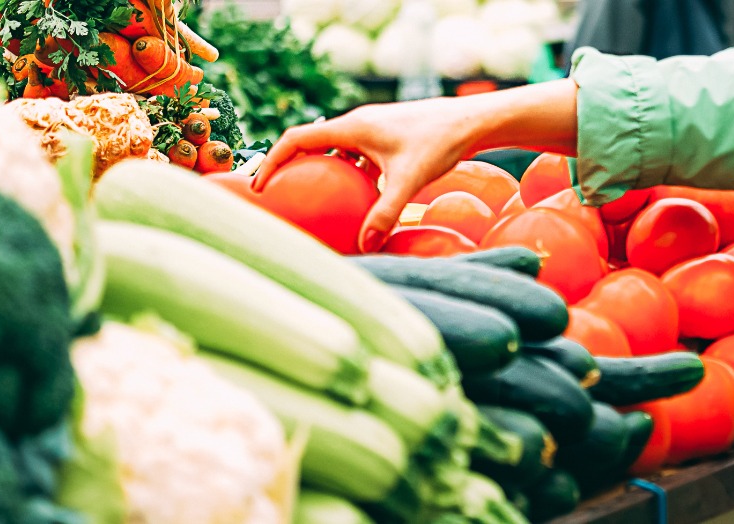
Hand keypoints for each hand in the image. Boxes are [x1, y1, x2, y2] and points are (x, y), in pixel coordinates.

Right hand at [254, 81, 579, 251]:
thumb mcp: (410, 180)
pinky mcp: (388, 137)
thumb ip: (385, 212)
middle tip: (277, 197)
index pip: (297, 139)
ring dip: (320, 172)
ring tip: (309, 202)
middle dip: (290, 168)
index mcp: (352, 127)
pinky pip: (356, 157)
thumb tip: (365, 245)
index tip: (259, 186)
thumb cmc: (441, 143)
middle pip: (310, 143)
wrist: (473, 121)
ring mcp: (373, 129)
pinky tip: (355, 203)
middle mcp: (358, 124)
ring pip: (334, 151)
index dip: (272, 161)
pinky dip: (347, 176)